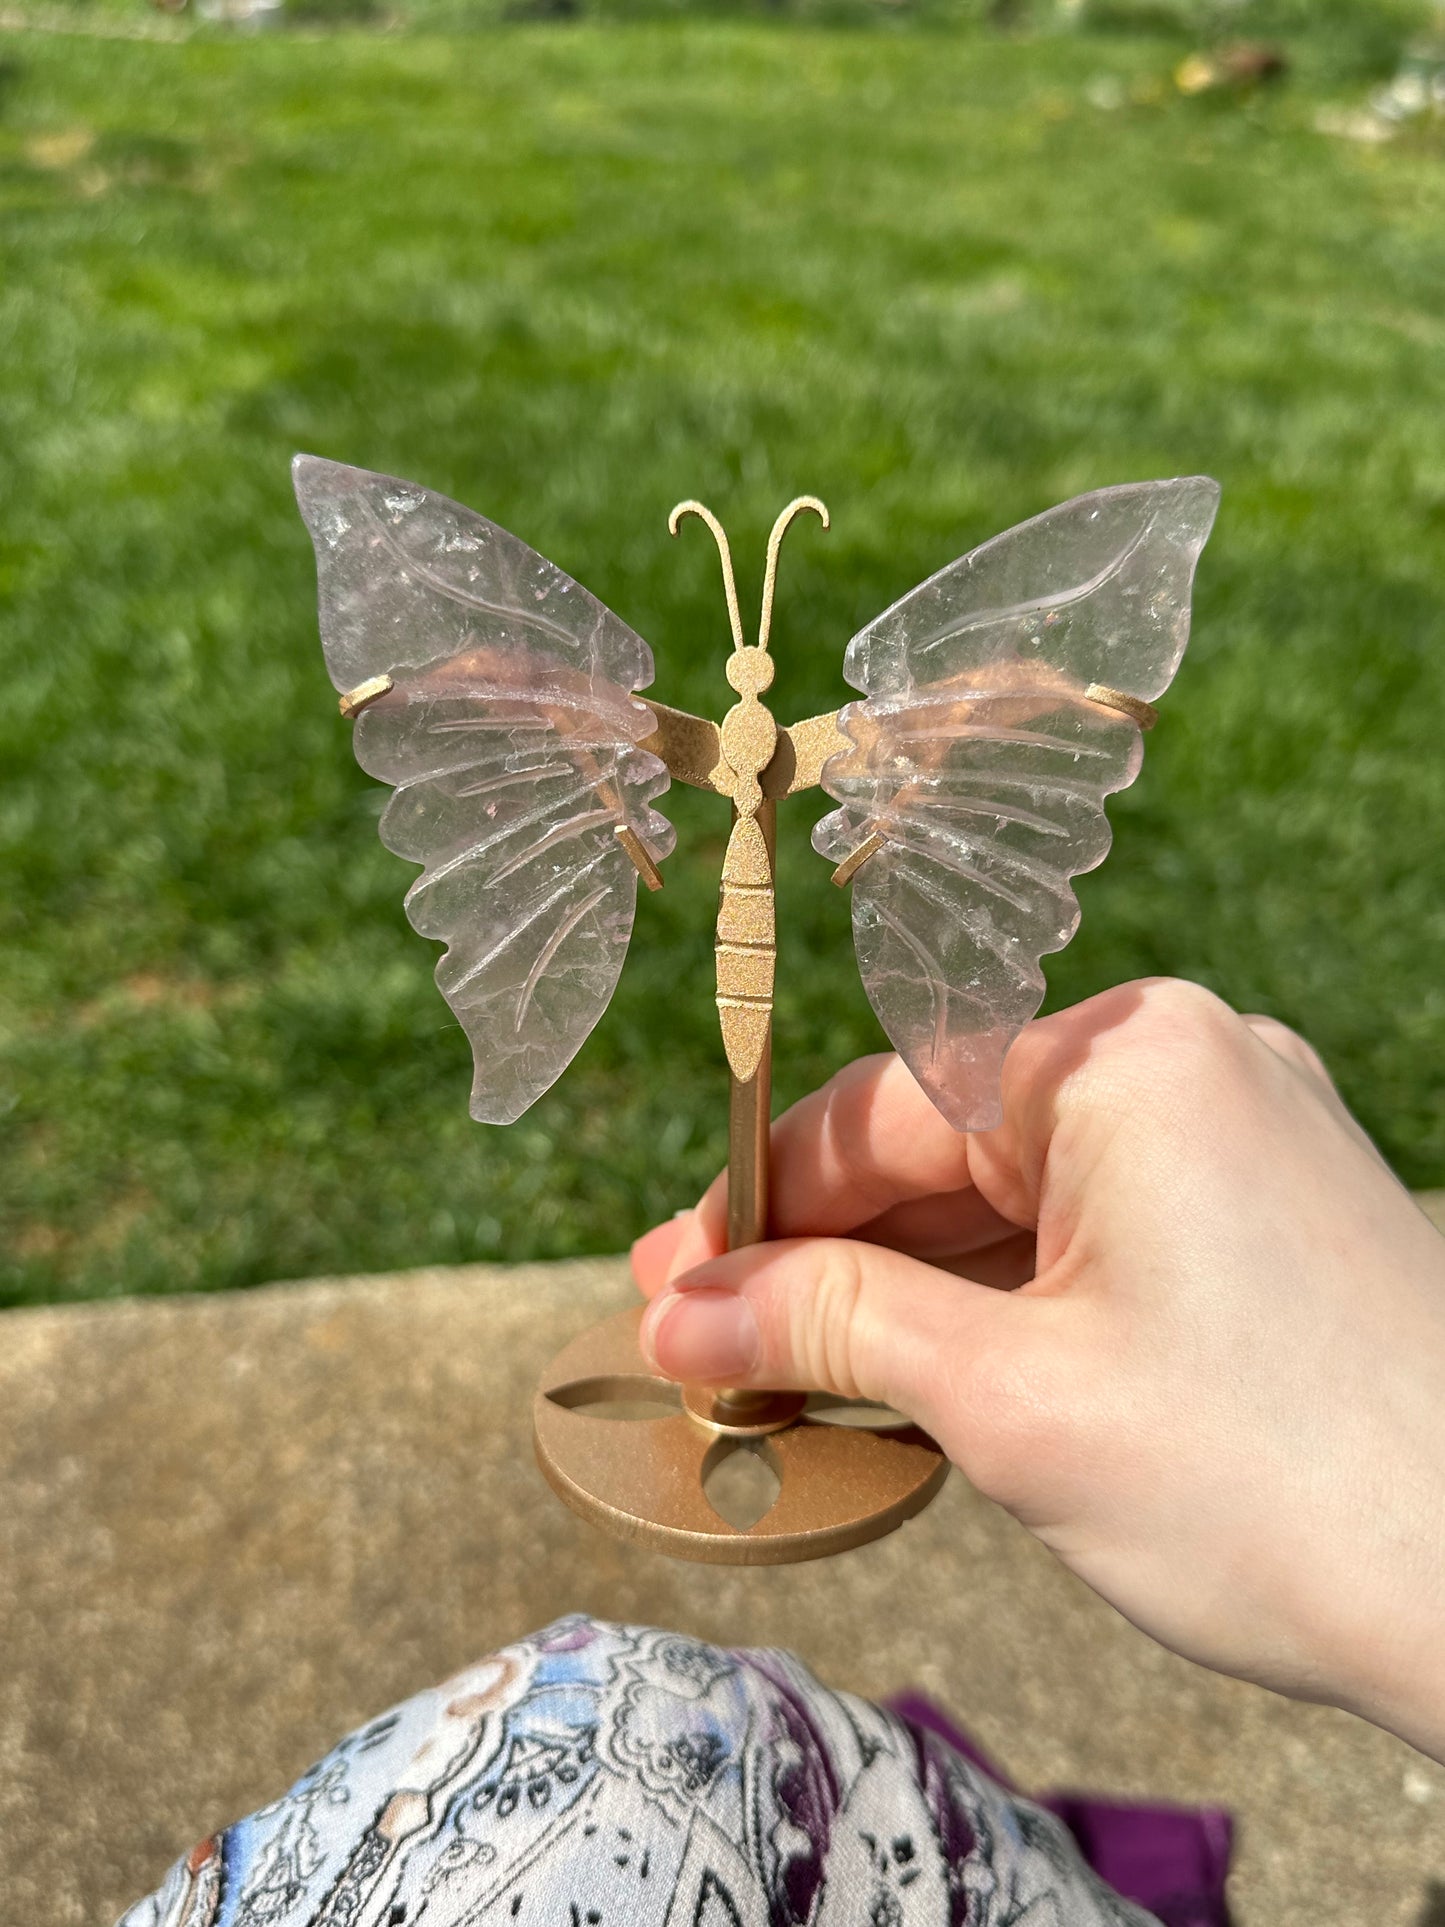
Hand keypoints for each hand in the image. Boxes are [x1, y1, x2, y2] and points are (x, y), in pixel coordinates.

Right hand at [632, 979, 1444, 1761]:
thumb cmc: (1269, 1489)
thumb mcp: (1010, 1400)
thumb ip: (831, 1326)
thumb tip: (682, 1310)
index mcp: (1129, 1059)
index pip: (886, 1108)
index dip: (761, 1201)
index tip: (671, 1280)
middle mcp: (1191, 1063)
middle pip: (949, 1145)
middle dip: (830, 1253)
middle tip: (712, 1343)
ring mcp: (1241, 1133)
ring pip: (1020, 1194)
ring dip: (911, 1284)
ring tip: (797, 1375)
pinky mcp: (1267, 1208)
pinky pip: (1094, 1227)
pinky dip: (1005, 1295)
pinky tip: (925, 1366)